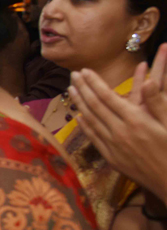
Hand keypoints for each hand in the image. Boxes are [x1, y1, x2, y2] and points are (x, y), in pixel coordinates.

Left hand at [69, 43, 166, 201]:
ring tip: (70, 90)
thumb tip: (148, 81)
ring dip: (79, 104)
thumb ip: (158, 102)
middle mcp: (120, 132)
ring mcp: (113, 146)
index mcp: (136, 120)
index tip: (84, 71)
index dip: (94, 82)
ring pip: (90, 121)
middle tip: (72, 75)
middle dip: (82, 88)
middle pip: (95, 106)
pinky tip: (78, 117)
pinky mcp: (111, 158)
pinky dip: (84, 126)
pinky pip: (94, 139)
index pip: (108, 96)